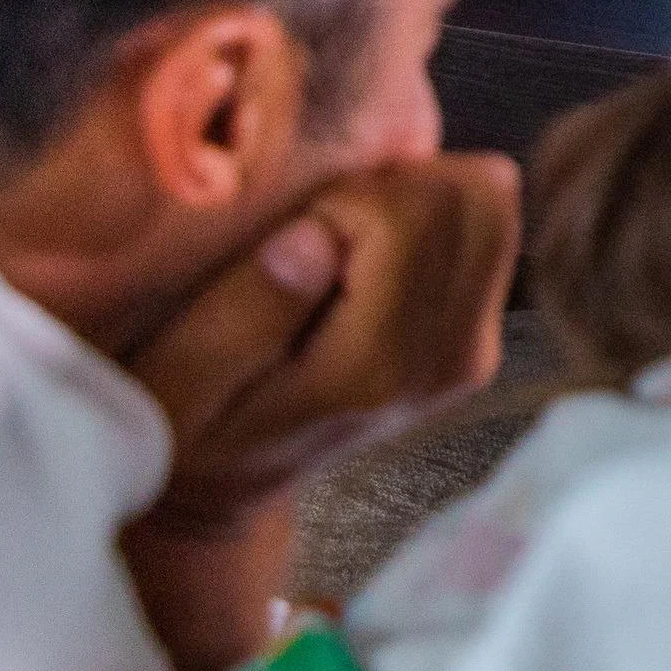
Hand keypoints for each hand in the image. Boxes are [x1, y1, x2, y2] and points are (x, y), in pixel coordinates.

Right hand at [133, 153, 521, 530]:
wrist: (232, 484)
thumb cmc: (191, 425)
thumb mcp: (178, 380)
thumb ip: (246, 310)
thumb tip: (316, 238)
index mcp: (374, 366)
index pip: (409, 214)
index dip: (342, 198)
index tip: (290, 235)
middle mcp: (446, 358)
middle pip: (471, 195)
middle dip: (390, 186)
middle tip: (321, 229)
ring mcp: (475, 347)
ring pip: (492, 201)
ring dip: (416, 194)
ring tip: (344, 239)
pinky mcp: (482, 335)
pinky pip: (490, 226)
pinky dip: (434, 214)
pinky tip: (371, 252)